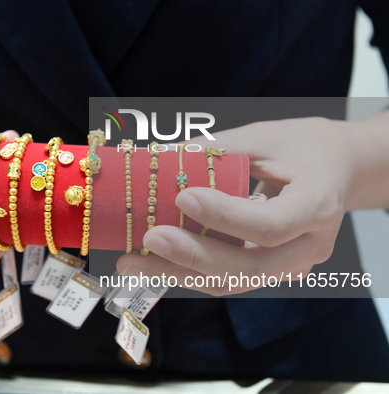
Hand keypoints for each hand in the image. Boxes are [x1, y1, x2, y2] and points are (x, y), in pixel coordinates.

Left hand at [116, 117, 369, 294]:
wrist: (337, 170)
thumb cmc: (303, 147)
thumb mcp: (264, 137)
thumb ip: (217, 149)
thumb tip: (158, 156)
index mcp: (317, 205)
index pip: (270, 225)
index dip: (224, 216)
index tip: (182, 197)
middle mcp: (309, 246)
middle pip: (248, 267)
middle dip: (191, 257)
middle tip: (146, 241)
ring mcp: (291, 265)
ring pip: (233, 282)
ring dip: (178, 274)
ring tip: (132, 264)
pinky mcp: (270, 270)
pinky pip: (228, 279)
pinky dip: (188, 273)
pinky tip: (153, 264)